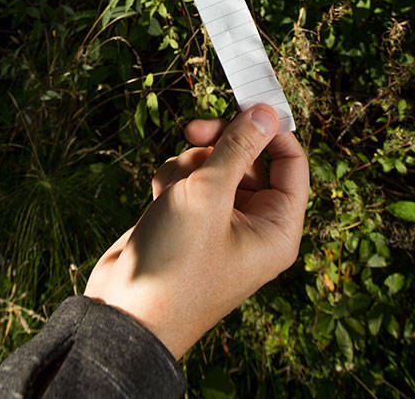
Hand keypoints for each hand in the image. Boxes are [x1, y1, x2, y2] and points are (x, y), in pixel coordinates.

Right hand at [84, 105, 309, 359]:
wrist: (123, 313)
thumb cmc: (175, 263)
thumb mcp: (208, 195)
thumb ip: (237, 147)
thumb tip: (266, 111)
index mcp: (276, 228)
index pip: (291, 163)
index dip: (271, 130)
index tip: (245, 100)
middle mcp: (252, 225)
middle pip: (248, 158)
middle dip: (218, 144)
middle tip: (194, 130)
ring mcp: (217, 222)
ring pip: (212, 164)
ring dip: (188, 167)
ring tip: (170, 192)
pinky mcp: (186, 219)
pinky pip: (187, 180)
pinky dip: (170, 182)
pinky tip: (155, 200)